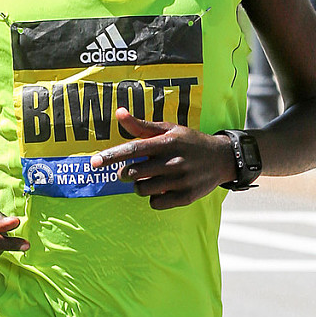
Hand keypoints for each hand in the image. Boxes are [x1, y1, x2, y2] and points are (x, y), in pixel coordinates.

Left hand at [90, 108, 235, 209]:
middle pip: (133, 173)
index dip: (111, 156)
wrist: (221, 158)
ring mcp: (180, 180)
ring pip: (142, 189)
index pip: (132, 150)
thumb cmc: (189, 142)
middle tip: (133, 170)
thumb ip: (142, 125)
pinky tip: (162, 189)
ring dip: (140, 186)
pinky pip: (155, 203)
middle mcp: (173, 161)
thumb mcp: (169, 129)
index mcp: (166, 142)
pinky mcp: (186, 197)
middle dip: (127, 173)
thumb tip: (119, 113)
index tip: (94, 162)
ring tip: (150, 178)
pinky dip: (154, 197)